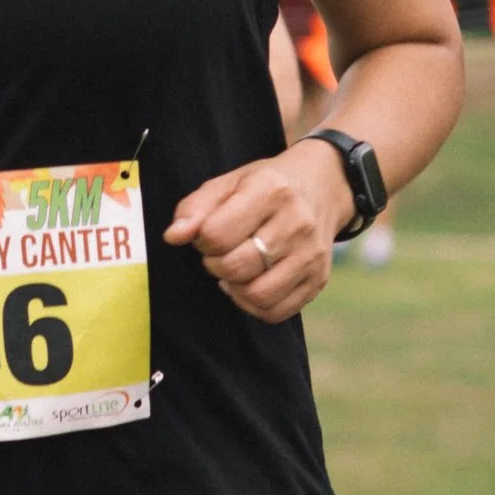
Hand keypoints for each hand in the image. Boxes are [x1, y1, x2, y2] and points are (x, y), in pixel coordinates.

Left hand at [163, 141, 353, 323]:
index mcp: (270, 191)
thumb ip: (195, 208)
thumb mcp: (229, 183)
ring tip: (234, 270)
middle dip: (215, 265)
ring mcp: (311, 255)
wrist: (321, 187)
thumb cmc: (265, 186)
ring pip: (257, 295)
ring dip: (234, 288)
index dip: (201, 240)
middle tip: (218, 253)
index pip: (217, 234)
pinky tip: (250, 283)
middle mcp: (296, 223)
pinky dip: (253, 305)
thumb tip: (173, 237)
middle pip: (236, 267)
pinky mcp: (318, 279)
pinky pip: (276, 311)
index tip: (208, 234)